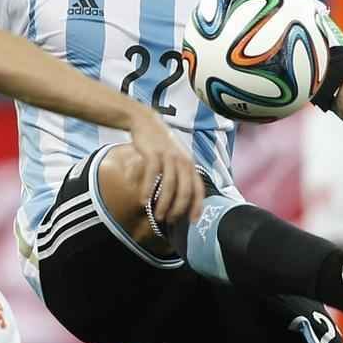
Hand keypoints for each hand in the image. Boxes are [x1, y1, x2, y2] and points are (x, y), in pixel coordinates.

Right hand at [129, 109, 204, 225]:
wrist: (146, 121)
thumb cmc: (160, 144)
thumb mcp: (176, 157)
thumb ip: (181, 174)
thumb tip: (180, 198)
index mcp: (190, 164)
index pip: (199, 189)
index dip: (197, 206)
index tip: (193, 221)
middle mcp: (183, 161)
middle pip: (185, 191)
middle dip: (178, 209)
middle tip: (169, 220)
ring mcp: (168, 157)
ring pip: (169, 185)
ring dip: (163, 203)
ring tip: (157, 216)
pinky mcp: (153, 153)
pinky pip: (152, 175)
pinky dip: (148, 190)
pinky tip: (143, 201)